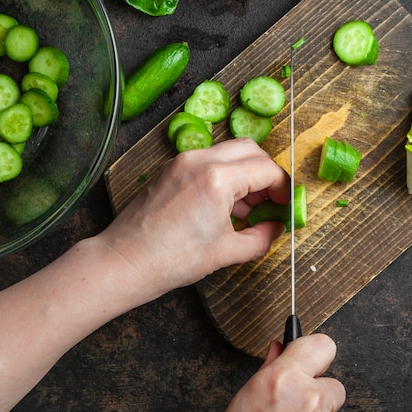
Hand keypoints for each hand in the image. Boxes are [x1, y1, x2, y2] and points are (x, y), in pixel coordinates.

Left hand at [98, 138, 289, 300]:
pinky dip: (224, 176)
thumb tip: (276, 228)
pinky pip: (207, 161)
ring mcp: (182, 161)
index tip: (286, 204)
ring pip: (228, 153)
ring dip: (245, 174)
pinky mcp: (171, 168)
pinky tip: (224, 206)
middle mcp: (199, 160)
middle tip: (271, 201)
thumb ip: (261, 237)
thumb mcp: (226, 252)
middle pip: (250, 150)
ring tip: (249, 209)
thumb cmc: (170, 259)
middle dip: (266, 174)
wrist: (125, 261)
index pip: (266, 169)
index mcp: (217, 179)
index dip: (283, 188)